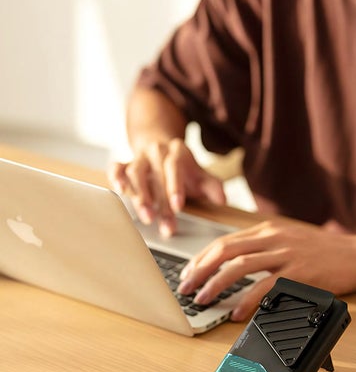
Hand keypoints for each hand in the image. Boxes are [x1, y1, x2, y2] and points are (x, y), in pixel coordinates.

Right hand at [108, 138, 225, 235]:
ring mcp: (140, 157)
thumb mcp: (200, 175)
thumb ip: (212, 186)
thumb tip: (222, 199)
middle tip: (162, 223)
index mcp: (177, 152)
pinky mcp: (126, 163)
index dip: (175, 186)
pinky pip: (117, 166)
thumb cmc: (183, 168)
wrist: (162, 148)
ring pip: (135, 173)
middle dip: (158, 201)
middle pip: (155, 174)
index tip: (177, 207)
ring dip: (139, 196)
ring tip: (146, 216)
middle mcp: (157, 151)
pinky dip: (116, 177)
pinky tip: (119, 190)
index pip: (174, 167)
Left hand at [177, 219, 355, 320]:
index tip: (188, 273)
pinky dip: (247, 301)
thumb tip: (231, 263)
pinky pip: (266, 287)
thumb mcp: (287, 238)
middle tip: (186, 288)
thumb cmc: (322, 250)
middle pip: (225, 251)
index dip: (201, 258)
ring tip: (203, 300)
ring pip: (240, 267)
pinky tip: (237, 312)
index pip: (224, 241)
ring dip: (216, 284)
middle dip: (200, 270)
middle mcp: (273, 238)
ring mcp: (286, 254)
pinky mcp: (300, 273)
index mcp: (267, 230)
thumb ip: (261, 246)